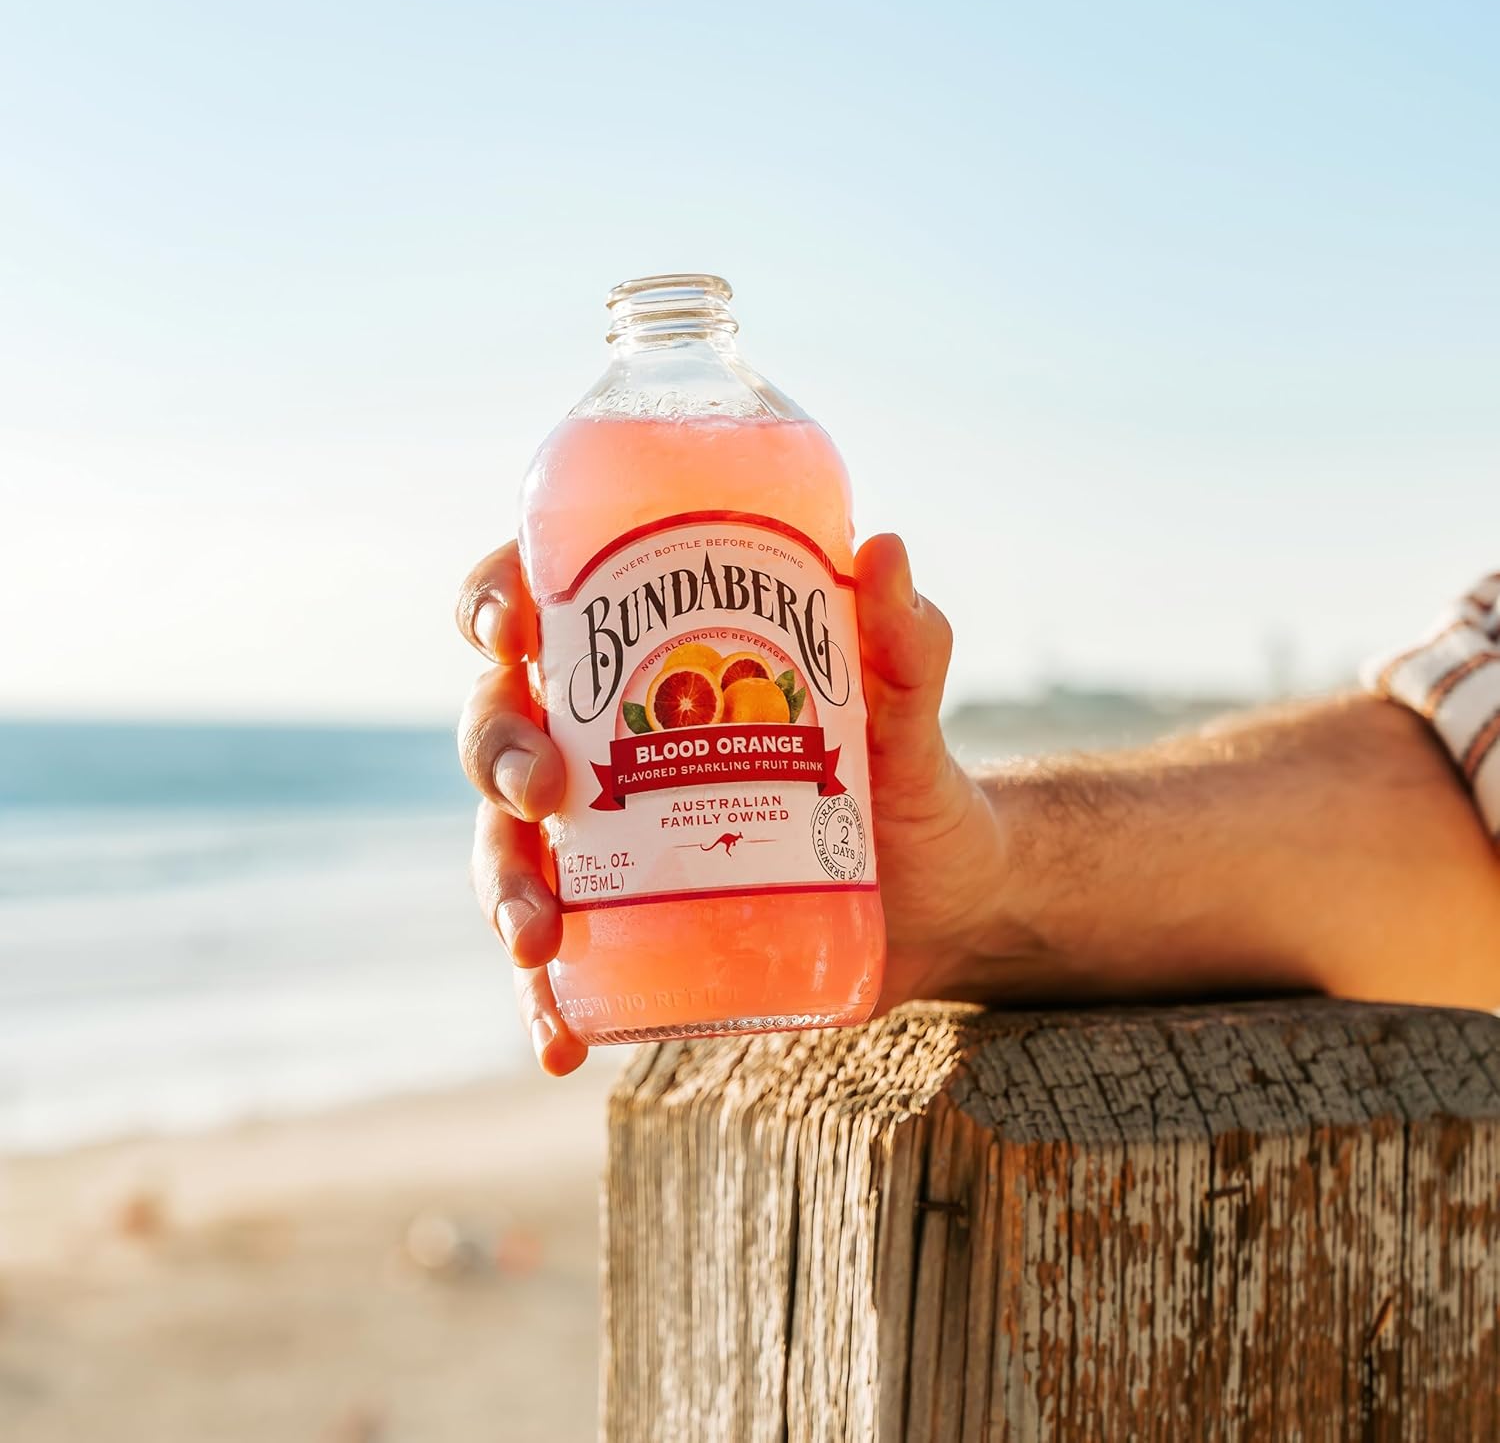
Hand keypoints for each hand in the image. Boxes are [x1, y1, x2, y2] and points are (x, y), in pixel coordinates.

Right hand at [455, 535, 1010, 1073]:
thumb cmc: (909, 780)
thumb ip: (903, 643)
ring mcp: (611, 843)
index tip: (511, 626)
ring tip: (537, 935)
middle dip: (496, 750)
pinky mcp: (631, 928)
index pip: (547, 608)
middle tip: (541, 786)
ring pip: (511, 846)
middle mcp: (606, 745)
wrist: (943, 899)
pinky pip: (562, 966)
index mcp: (648, 661)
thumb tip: (888, 549)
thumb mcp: (908, 713)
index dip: (496, 603)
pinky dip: (542, 1003)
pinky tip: (558, 1045)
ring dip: (502, 886)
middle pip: (504, 726)